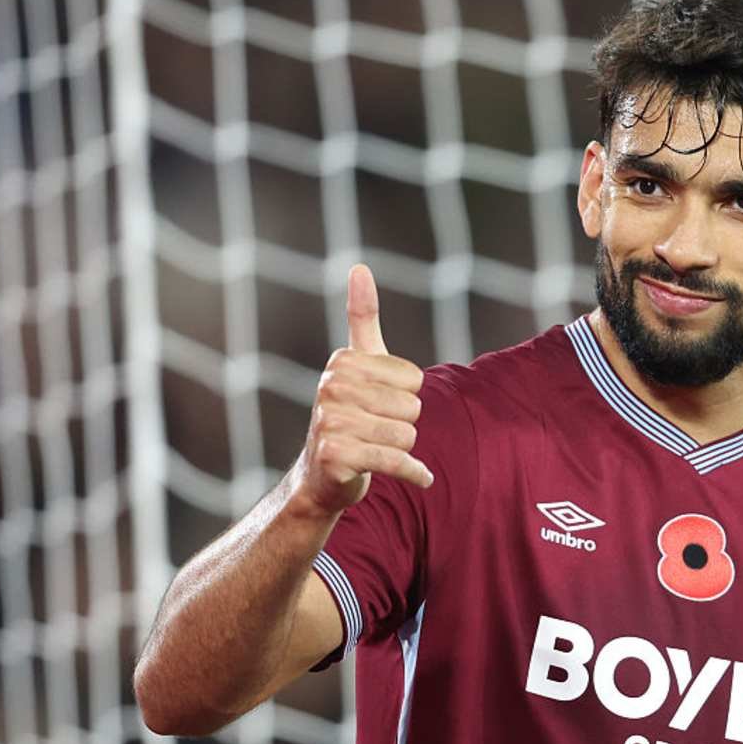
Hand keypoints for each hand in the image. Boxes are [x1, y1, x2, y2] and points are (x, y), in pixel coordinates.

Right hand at [292, 264, 431, 516]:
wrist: (321, 476)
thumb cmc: (350, 413)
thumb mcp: (359, 363)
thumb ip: (362, 317)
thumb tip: (360, 267)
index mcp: (342, 362)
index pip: (414, 379)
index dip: (406, 397)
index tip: (378, 404)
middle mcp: (330, 388)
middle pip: (412, 407)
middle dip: (404, 425)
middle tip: (376, 431)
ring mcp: (330, 423)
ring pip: (407, 435)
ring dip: (403, 449)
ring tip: (376, 449)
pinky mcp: (336, 457)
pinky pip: (398, 461)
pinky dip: (416, 472)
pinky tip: (421, 476)